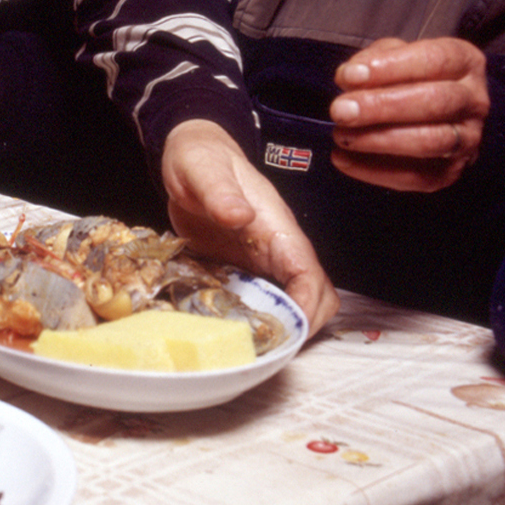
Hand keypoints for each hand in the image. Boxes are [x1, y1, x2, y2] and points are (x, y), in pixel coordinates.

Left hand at [160, 119, 337, 333]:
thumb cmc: (201, 158)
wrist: (190, 154)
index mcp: (277, 228)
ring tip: (247, 347)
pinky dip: (253, 317)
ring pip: (290, 302)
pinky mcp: (242, 267)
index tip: (286, 333)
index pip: (309, 275)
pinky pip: (259, 299)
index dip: (306, 307)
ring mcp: (261, 260)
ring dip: (279, 326)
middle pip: (313, 296)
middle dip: (302, 326)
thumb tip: (239, 215)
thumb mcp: (204, 170)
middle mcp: (277, 248)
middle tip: (267, 350)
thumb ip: (221, 192)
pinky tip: (227, 329)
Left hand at [329, 36, 487, 191]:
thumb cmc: (410, 78)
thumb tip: (349, 78)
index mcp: (465, 62)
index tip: (350, 75)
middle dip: (382, 106)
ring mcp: (467, 139)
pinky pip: (416, 177)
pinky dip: (374, 171)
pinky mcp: (451, 172)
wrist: (438, 116)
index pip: (434, 60)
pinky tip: (343, 159)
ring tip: (341, 135)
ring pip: (430, 142)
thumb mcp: (396, 55)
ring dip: (379, 140)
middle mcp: (474, 101)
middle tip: (340, 110)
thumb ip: (374, 60)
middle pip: (435, 102)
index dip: (391, 68)